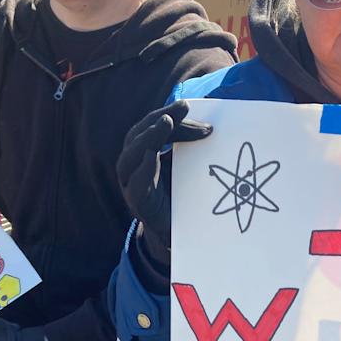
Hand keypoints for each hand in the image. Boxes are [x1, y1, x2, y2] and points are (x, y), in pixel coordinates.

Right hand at [117, 100, 212, 253]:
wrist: (182, 234)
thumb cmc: (183, 197)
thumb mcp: (187, 166)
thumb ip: (189, 146)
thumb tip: (211, 123)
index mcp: (142, 155)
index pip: (150, 128)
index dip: (167, 115)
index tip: (187, 106)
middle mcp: (132, 168)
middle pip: (137, 136)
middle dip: (158, 119)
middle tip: (181, 108)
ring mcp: (132, 187)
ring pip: (129, 158)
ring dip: (147, 138)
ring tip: (166, 124)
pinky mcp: (139, 206)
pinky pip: (135, 185)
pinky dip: (143, 169)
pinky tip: (153, 155)